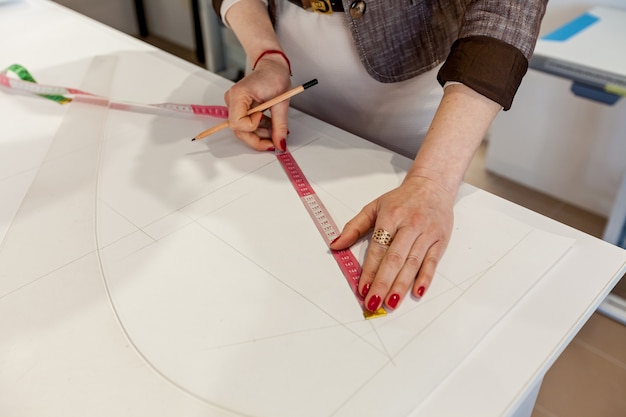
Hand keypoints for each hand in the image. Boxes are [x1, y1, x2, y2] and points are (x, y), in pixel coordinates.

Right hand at [223, 56, 291, 151]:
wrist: (272, 66)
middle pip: (239, 130)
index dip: (252, 126)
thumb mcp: (281, 102)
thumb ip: (279, 125)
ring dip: (259, 135)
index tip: (264, 118)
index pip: (237, 122)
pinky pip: (246, 125)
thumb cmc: (274, 76)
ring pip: (242, 130)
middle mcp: (232, 100)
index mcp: (239, 94)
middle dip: (257, 139)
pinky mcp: (239, 108)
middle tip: (273, 142)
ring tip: (274, 131)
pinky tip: (269, 126)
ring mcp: (234, 105)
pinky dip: (258, 129)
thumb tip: (280, 143)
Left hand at [330, 174, 454, 311]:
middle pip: (395, 259)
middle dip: (383, 283)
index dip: (370, 270)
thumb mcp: (374, 207)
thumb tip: (336, 244)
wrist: (432, 185)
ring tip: (391, 303)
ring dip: (401, 286)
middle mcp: (410, 225)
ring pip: (412, 264)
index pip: (378, 248)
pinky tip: (417, 292)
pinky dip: (425, 278)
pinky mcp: (440, 240)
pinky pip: (432, 262)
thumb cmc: (402, 199)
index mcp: (391, 216)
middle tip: (374, 303)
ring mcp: (427, 233)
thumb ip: (354, 227)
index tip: (362, 289)